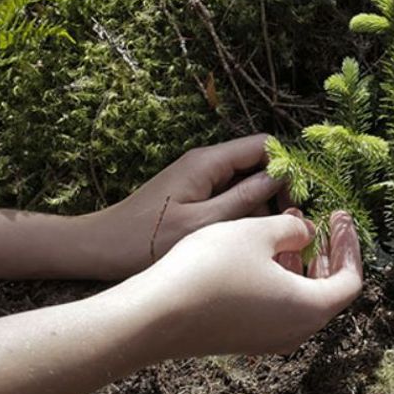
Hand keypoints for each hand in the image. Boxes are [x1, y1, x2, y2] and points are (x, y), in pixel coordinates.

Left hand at [87, 134, 285, 278]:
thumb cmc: (143, 240)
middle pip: (259, 164)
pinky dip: (242, 214)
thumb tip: (278, 179)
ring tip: (264, 240)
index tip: (296, 203)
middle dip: (278, 191)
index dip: (288, 169)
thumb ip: (243, 199)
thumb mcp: (201, 224)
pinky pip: (230, 195)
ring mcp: (199, 178)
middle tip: (286, 227)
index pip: (264, 146)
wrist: (97, 248)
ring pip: (247, 182)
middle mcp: (206, 163)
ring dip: (261, 207)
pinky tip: (242, 241)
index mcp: (208, 162)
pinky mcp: (194, 194)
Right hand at [126, 210, 363, 356]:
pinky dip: (281, 278)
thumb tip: (306, 233)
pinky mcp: (245, 339)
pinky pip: (278, 307)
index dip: (349, 244)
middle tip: (322, 221)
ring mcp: (269, 340)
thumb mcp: (257, 233)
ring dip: (302, 263)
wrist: (153, 316)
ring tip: (290, 227)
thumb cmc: (209, 270)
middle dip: (328, 253)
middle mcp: (296, 332)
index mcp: (310, 309)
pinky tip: (262, 253)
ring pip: (302, 299)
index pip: (350, 279)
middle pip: (329, 291)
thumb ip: (292, 229)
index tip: (340, 216)